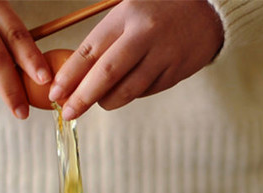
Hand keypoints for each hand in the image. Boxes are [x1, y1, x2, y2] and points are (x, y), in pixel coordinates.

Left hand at [49, 0, 223, 119]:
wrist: (207, 12)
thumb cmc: (159, 9)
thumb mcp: (128, 11)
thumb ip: (106, 38)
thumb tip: (77, 74)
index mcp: (126, 17)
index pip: (91, 50)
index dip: (70, 75)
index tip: (55, 93)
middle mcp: (144, 36)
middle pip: (107, 74)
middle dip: (83, 97)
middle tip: (67, 112)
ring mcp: (163, 56)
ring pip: (129, 89)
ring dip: (108, 101)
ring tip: (98, 103)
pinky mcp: (176, 72)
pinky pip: (147, 91)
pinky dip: (132, 95)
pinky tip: (126, 92)